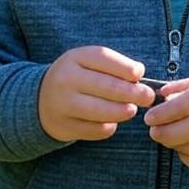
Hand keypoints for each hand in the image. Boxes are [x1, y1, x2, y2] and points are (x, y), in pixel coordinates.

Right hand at [38, 46, 156, 141]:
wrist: (41, 99)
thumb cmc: (76, 78)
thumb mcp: (87, 63)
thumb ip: (112, 65)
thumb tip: (139, 75)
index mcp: (74, 58)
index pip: (104, 58)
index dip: (126, 67)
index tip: (140, 74)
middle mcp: (66, 79)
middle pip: (107, 86)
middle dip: (133, 93)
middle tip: (148, 97)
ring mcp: (63, 104)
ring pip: (102, 111)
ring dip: (123, 111)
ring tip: (132, 110)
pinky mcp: (64, 126)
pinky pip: (95, 130)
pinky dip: (109, 127)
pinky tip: (112, 122)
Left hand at [144, 68, 188, 169]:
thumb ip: (185, 85)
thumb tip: (160, 96)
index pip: (187, 104)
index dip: (164, 113)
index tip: (149, 117)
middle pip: (188, 130)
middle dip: (164, 132)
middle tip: (152, 130)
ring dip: (174, 144)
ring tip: (167, 135)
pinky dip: (186, 155)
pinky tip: (182, 145)